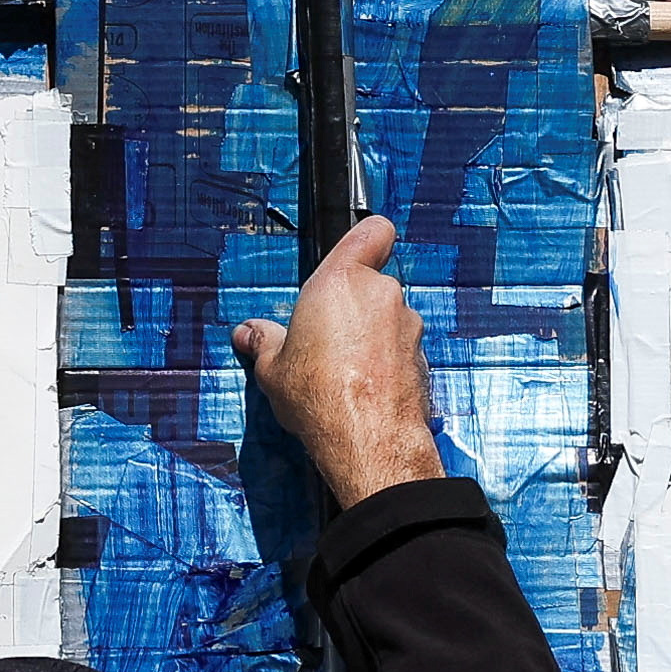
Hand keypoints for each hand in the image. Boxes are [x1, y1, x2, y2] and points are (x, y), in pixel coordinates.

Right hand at [232, 213, 445, 507]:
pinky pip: (401, 349)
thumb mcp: (273, 369)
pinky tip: (367, 390)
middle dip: (354, 306)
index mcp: (341, 281)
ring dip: (373, 336)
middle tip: (327, 340)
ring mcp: (408, 326)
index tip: (356, 254)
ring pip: (388, 319)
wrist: (369, 440)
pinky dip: (388, 362)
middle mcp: (381, 294)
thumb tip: (247, 333)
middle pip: (372, 284)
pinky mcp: (423, 358)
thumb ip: (263, 343)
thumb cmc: (316, 394)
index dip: (368, 238)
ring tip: (345, 372)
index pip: (372, 231)